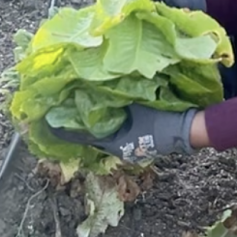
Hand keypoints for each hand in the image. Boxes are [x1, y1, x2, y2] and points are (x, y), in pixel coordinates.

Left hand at [50, 104, 198, 162]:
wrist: (187, 129)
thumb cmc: (161, 120)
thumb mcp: (135, 106)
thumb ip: (113, 98)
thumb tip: (93, 87)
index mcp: (114, 144)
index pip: (83, 137)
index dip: (66, 129)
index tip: (49, 121)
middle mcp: (118, 148)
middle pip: (92, 136)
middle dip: (78, 124)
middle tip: (63, 109)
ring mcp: (129, 146)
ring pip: (104, 134)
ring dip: (94, 122)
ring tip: (80, 106)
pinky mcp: (138, 139)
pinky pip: (116, 131)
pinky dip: (108, 121)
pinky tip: (106, 108)